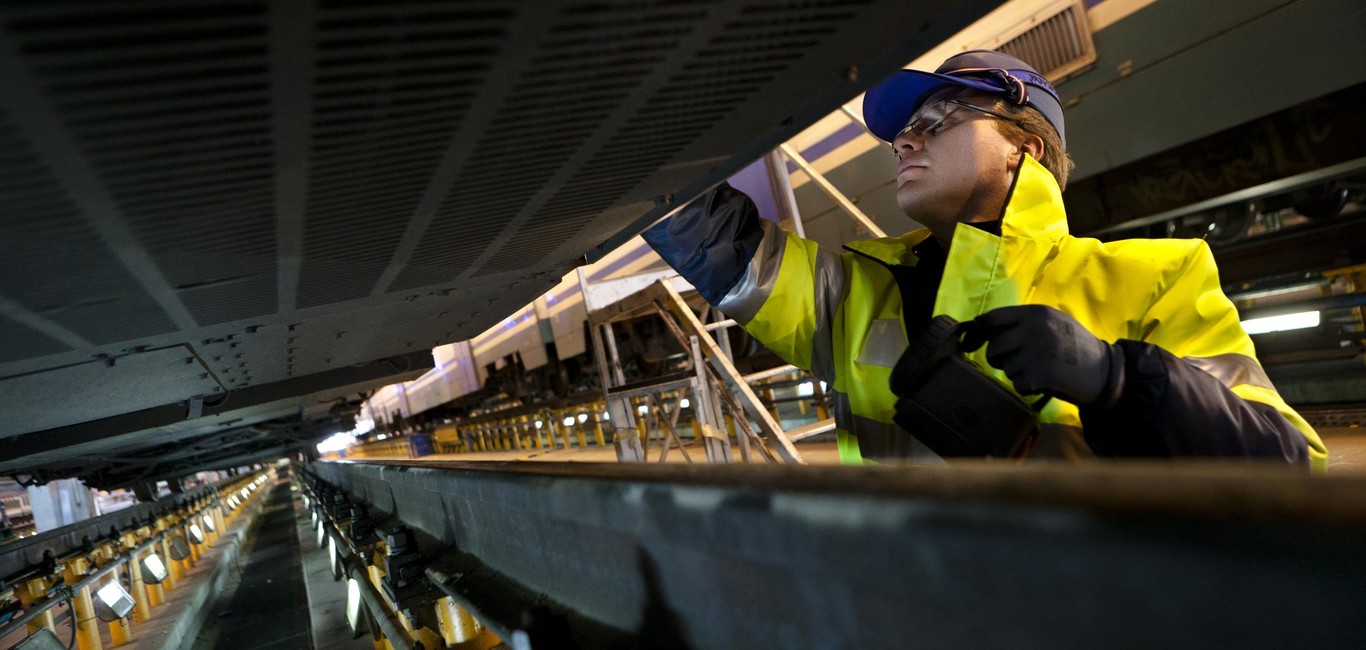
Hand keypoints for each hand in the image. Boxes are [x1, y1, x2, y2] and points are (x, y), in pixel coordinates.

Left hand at [966, 305, 1120, 406]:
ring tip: (1039, 370)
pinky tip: (1044, 382)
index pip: (993, 318)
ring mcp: (1035, 352)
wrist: (1105, 371)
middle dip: (999, 358)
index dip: (979, 331)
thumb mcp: (1054, 322)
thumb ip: (1024, 322)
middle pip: (994, 346)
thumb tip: (985, 327)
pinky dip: (1027, 387)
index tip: (973, 341)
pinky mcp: (1039, 374)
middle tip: (1015, 362)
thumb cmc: (1077, 346)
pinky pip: (1018, 384)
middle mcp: (1033, 329)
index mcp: (1036, 313)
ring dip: (1017, 373)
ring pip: (1005, 367)